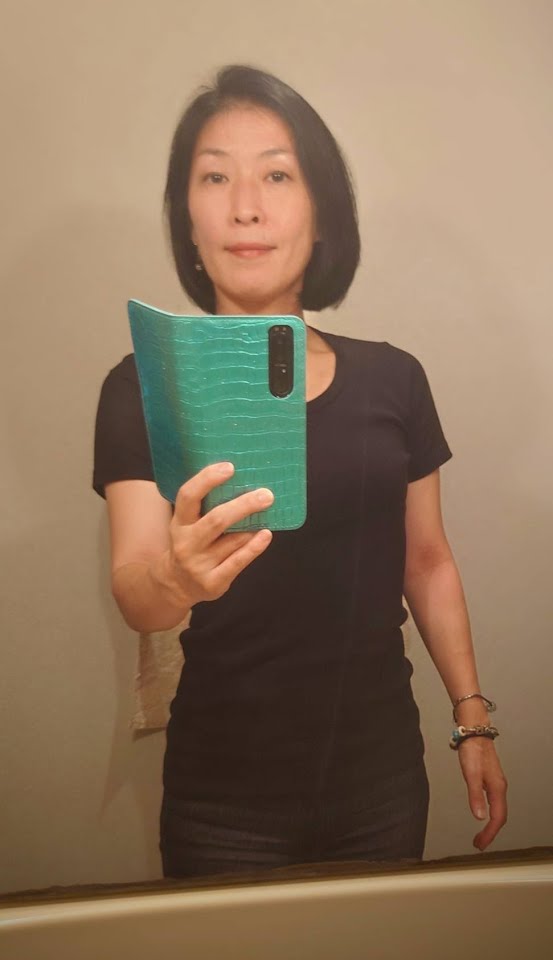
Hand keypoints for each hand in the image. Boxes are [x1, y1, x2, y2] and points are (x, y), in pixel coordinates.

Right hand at [158, 462, 273, 606]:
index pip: (188, 496)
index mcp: (179, 522)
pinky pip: (238, 561)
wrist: (177, 584)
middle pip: (216, 520)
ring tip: (268, 511)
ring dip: (252, 525)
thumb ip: (206, 507)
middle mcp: (186, 543)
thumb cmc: (191, 544)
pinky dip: (255, 547)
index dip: (207, 479)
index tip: (230, 468)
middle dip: (243, 505)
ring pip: (232, 540)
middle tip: (266, 494)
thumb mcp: (188, 524)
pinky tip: (266, 535)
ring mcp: (198, 565)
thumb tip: (243, 482)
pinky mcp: (213, 582)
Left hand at [457, 737, 507, 850]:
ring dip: (490, 824)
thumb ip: (475, 796)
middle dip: (490, 832)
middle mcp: (499, 787)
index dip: (490, 833)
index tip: (481, 844)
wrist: (474, 733)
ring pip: (498, 810)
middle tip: (479, 843)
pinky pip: (494, 802)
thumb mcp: (471, 775)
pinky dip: (489, 813)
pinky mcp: (490, 779)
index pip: (497, 818)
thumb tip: (479, 817)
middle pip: (500, 817)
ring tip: (480, 834)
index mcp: (497, 789)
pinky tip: (482, 813)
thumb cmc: (473, 751)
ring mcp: (496, 783)